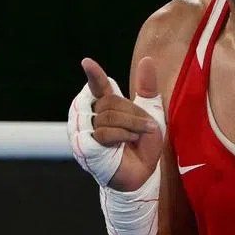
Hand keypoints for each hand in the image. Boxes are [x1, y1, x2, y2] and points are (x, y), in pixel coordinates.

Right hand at [73, 56, 163, 191]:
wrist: (143, 174)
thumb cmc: (142, 145)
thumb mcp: (150, 113)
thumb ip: (147, 88)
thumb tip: (146, 59)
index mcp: (103, 106)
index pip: (97, 86)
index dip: (93, 74)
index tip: (87, 62)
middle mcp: (89, 117)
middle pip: (109, 102)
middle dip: (132, 113)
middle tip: (145, 126)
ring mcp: (84, 133)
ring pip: (107, 116)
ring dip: (130, 125)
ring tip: (137, 136)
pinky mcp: (84, 147)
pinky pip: (104, 132)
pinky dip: (122, 135)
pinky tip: (129, 141)